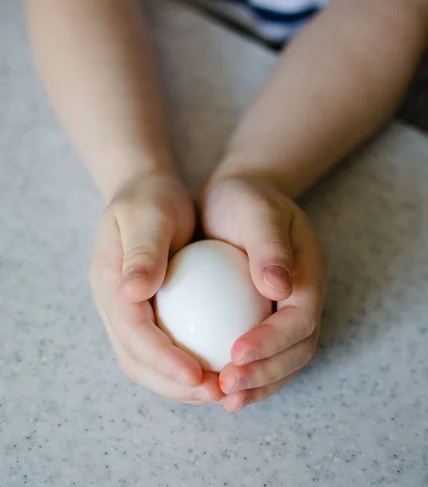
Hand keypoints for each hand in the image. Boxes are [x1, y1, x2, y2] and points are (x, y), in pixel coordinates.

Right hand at [90, 172, 222, 403]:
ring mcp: (123, 312)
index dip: (162, 358)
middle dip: (172, 384)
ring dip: (178, 384)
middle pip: (134, 359)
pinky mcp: (142, 314)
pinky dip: (183, 367)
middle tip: (215, 391)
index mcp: (108, 282)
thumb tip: (133, 293)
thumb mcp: (149, 214)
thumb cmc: (152, 198)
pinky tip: (217, 365)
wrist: (145, 193)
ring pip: (144, 363)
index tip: (197, 374)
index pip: (132, 331)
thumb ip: (142, 251)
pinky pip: (159, 350)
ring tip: (219, 388)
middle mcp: (111, 304)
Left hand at [201, 175, 326, 410]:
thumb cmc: (245, 200)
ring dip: (257, 385)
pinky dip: (244, 374)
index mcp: (310, 275)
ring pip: (283, 362)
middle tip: (226, 387)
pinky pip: (259, 354)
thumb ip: (270, 246)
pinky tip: (213, 383)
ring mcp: (285, 312)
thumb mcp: (256, 211)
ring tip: (223, 398)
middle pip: (298, 350)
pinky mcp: (262, 319)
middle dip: (266, 375)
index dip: (273, 343)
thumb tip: (280, 289)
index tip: (236, 355)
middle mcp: (303, 299)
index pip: (300, 320)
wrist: (236, 199)